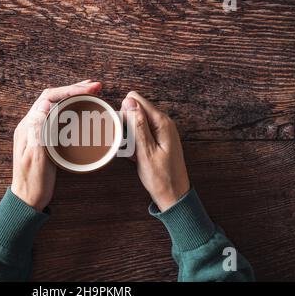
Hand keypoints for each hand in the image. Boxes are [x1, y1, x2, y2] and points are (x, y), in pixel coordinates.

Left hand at [11, 80, 101, 210]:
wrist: (27, 199)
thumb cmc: (33, 182)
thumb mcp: (36, 158)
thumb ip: (38, 131)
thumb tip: (45, 104)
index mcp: (28, 126)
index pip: (48, 98)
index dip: (69, 90)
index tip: (88, 89)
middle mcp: (31, 124)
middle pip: (53, 98)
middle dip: (74, 89)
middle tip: (95, 86)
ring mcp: (38, 130)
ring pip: (56, 105)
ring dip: (73, 95)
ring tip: (91, 90)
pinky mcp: (44, 137)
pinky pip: (58, 116)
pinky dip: (72, 108)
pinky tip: (82, 108)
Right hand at [121, 91, 189, 211]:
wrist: (173, 195)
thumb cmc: (161, 177)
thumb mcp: (145, 151)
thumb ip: (138, 125)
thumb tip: (129, 101)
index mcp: (161, 122)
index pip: (135, 100)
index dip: (124, 112)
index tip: (121, 130)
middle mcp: (163, 122)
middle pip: (135, 110)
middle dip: (125, 124)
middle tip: (127, 146)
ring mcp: (160, 130)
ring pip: (135, 122)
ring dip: (128, 135)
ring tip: (131, 153)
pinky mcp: (157, 138)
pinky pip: (140, 133)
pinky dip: (133, 142)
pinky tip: (134, 155)